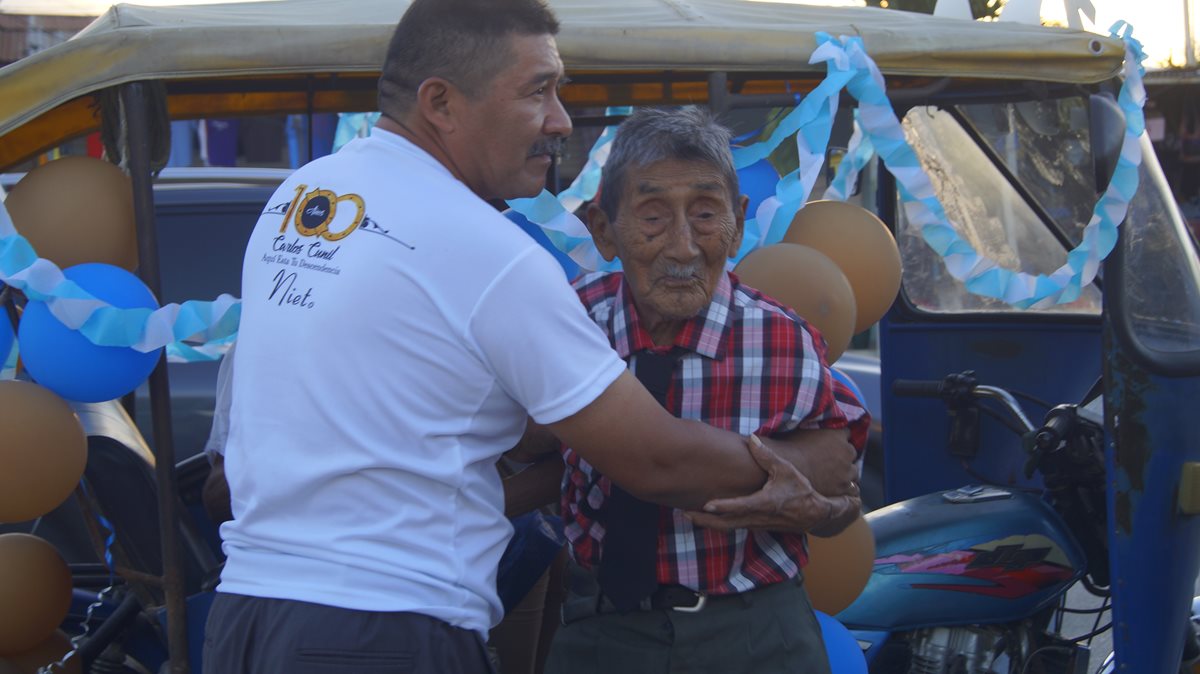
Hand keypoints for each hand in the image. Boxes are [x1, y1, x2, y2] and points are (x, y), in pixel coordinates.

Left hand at [685, 435, 859, 532]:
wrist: (815, 514)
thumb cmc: (801, 489)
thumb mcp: (786, 470)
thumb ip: (767, 456)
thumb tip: (751, 439)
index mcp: (764, 503)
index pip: (739, 507)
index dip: (722, 506)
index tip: (706, 504)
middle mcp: (758, 517)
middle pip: (726, 523)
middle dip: (705, 520)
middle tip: (684, 513)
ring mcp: (756, 525)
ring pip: (728, 528)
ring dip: (709, 524)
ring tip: (689, 516)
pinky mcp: (756, 527)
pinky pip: (734, 527)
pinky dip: (718, 524)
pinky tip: (707, 517)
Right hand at [773, 428, 858, 497]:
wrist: (786, 470)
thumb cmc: (789, 449)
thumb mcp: (802, 429)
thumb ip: (816, 428)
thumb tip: (816, 423)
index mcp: (837, 434)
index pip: (846, 433)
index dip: (838, 438)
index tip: (831, 442)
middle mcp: (846, 451)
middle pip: (851, 452)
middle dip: (844, 455)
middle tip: (831, 460)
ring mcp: (847, 471)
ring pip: (854, 471)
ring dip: (847, 472)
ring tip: (834, 475)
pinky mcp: (843, 487)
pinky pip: (853, 488)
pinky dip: (847, 487)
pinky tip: (838, 487)